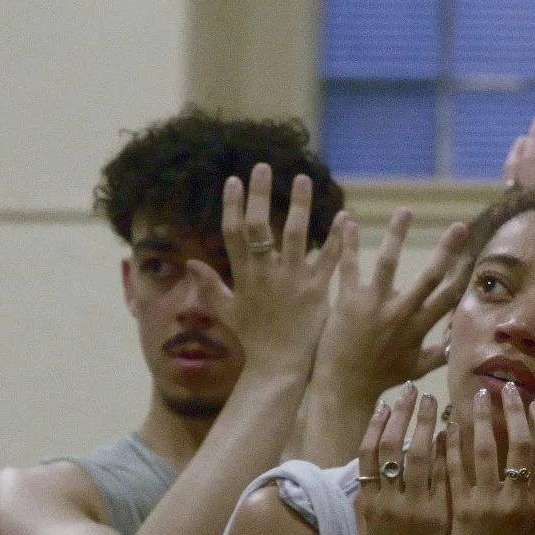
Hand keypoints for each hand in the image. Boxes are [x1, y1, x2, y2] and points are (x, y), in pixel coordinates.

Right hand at [198, 163, 345, 375]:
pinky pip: (329, 261)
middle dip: (262, 195)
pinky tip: (344, 216)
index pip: (234, 232)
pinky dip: (338, 239)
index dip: (234, 205)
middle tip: (265, 167)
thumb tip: (191, 263)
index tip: (235, 180)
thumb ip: (210, 285)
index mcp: (245, 275)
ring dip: (300, 206)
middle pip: (262, 226)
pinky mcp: (319, 292)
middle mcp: (268, 274)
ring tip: (303, 179)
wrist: (280, 367)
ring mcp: (294, 281)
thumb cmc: (253, 339)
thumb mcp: (226, 311)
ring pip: (297, 236)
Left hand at [313, 208, 470, 404]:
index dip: (463, 275)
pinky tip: (347, 221)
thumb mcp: (414, 368)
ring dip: (398, 234)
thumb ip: (438, 354)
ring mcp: (375, 306)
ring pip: (389, 262)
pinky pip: (350, 267)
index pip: (448, 296)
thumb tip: (458, 345)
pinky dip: (348, 244)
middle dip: (448, 249)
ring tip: (406, 211)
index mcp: (419, 326)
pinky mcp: (348, 302)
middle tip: (460, 226)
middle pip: (430, 275)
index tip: (473, 255)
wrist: (344, 387)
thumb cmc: (379, 378)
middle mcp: (402, 313)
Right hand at [355, 385, 450, 534]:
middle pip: (394, 447)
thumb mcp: (366, 531)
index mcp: (369, 503)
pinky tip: (452, 433)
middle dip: (403, 415)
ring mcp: (416, 508)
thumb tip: (364, 470)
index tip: (387, 403)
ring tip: (436, 403)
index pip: (369, 454)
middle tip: (415, 391)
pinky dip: (446, 452)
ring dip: (426, 425)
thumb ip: (365, 500)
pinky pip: (444, 476)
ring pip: (419, 456)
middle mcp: (390, 502)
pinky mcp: (441, 515)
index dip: (378, 425)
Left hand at [448, 384, 534, 534]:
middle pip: (518, 445)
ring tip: (478, 396)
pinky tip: (448, 426)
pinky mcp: (459, 509)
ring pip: (485, 450)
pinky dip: (452, 444)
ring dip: (482, 419)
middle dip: (513, 412)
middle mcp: (516, 499)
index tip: (534, 402)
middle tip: (507, 388)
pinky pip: (456, 469)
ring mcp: (486, 503)